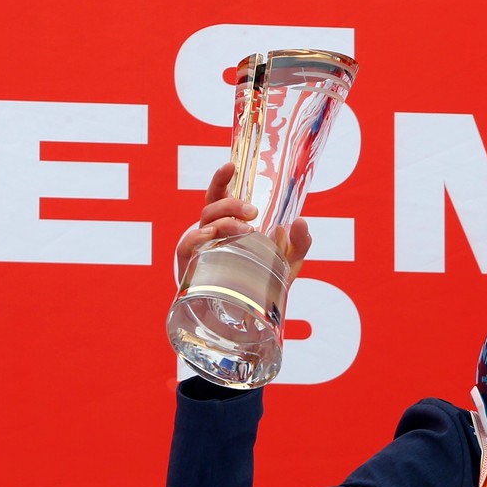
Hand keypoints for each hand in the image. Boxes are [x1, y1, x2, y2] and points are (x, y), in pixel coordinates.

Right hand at [174, 163, 313, 277]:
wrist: (247, 320)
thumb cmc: (263, 284)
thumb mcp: (288, 262)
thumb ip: (299, 243)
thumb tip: (301, 221)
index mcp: (228, 224)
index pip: (219, 195)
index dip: (222, 178)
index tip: (231, 165)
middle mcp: (210, 232)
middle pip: (212, 205)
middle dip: (232, 203)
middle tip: (253, 212)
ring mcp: (200, 249)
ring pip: (203, 222)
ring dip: (224, 220)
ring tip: (244, 228)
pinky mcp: (191, 269)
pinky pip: (186, 247)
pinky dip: (195, 238)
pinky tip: (209, 236)